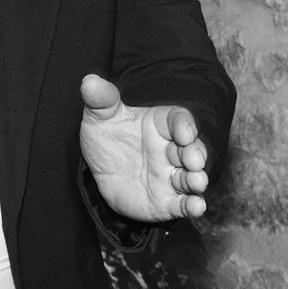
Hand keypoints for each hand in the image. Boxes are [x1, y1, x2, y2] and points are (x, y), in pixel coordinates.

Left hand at [79, 74, 208, 222]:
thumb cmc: (107, 139)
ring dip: (197, 180)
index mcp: (161, 125)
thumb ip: (100, 100)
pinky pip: (182, 204)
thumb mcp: (99, 117)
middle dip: (196, 155)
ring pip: (190, 178)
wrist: (101, 174)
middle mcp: (171, 150)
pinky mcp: (167, 201)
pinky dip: (192, 206)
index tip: (184, 132)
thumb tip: (89, 81)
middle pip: (191, 150)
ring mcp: (170, 177)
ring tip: (198, 182)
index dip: (184, 126)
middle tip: (194, 160)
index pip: (178, 121)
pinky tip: (197, 207)